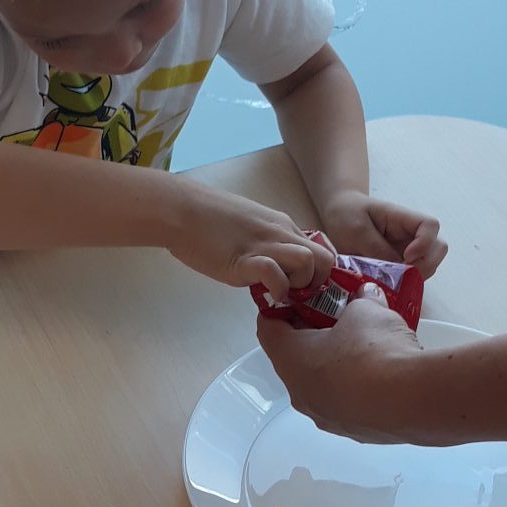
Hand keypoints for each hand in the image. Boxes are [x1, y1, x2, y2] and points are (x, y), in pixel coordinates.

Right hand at [169, 184, 334, 297]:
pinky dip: (276, 289)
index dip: (320, 273)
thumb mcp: (249, 228)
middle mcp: (281, 233)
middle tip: (297, 295)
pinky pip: (276, 274)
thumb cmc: (207, 219)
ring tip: (281, 292)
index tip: (305, 287)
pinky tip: (264, 294)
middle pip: (325, 258)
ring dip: (300, 284)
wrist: (180, 211)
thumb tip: (274, 268)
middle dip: (318, 283)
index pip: (321, 249)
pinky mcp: (245, 259)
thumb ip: (267, 244)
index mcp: (283, 225)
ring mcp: (265, 245)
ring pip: (309, 262)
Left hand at [257, 290, 433, 440]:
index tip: (298, 299)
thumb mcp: (367, 311)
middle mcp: (300, 393)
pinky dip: (355, 386)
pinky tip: (379, 374)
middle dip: (312, 336)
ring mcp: (325, 416)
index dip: (280, 309)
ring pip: (320, 384)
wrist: (412, 400)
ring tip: (361, 345)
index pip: (268, 329)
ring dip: (334, 364)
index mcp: (291, 359)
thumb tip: (366, 294)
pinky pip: (345, 402)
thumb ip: (361, 300)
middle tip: (334, 317)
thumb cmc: (376, 350)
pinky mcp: (351, 431)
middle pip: (294, 358)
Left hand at [322, 192, 446, 277]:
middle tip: (401, 275)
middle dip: (425, 265)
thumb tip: (395, 272)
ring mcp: (406, 250)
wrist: (337, 214)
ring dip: (415, 277)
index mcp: (402, 219)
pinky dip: (405, 283)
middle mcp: (410, 235)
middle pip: (437, 248)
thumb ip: (376, 249)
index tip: (406, 256)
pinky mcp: (398, 264)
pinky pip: (412, 276)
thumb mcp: (356, 229)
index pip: (430, 225)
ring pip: (428, 266)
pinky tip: (387, 285)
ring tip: (390, 281)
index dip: (425, 243)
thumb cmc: (346, 214)